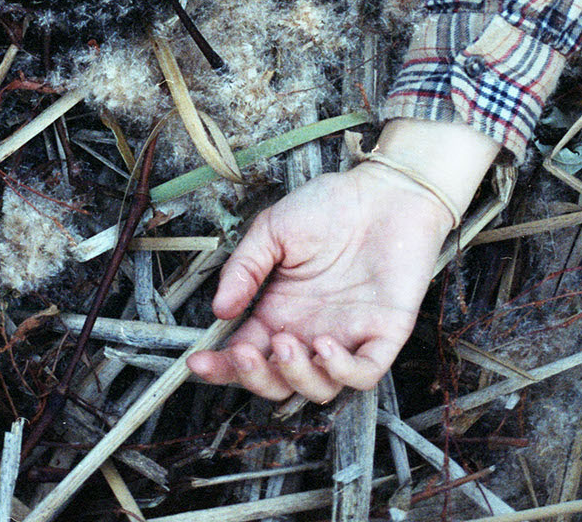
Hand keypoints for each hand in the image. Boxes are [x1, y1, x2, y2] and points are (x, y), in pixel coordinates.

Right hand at [187, 119, 498, 402]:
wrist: (385, 191)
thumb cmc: (330, 206)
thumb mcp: (273, 230)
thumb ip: (245, 268)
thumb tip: (218, 310)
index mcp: (280, 311)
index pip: (246, 353)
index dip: (220, 366)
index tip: (196, 362)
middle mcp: (310, 332)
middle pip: (278, 383)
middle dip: (255, 378)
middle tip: (244, 352)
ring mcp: (347, 337)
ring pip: (319, 389)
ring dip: (296, 377)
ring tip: (286, 342)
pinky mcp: (383, 335)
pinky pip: (364, 375)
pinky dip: (342, 372)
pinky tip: (325, 344)